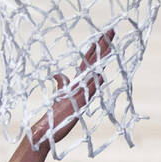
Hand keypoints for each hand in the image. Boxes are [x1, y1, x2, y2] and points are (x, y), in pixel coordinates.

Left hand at [29, 29, 113, 148]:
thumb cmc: (55, 115)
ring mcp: (81, 95)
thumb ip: (62, 83)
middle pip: (94, 62)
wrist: (48, 131)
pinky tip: (100, 76)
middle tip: (112, 30)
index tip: (103, 33)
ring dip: (101, 62)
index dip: (95, 46)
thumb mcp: (59, 94)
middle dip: (103, 47)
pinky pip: (88, 92)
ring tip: (110, 48)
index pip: (88, 60)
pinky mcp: (78, 104)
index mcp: (77, 83)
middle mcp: (81, 86)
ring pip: (94, 74)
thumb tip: (57, 73)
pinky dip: (94, 84)